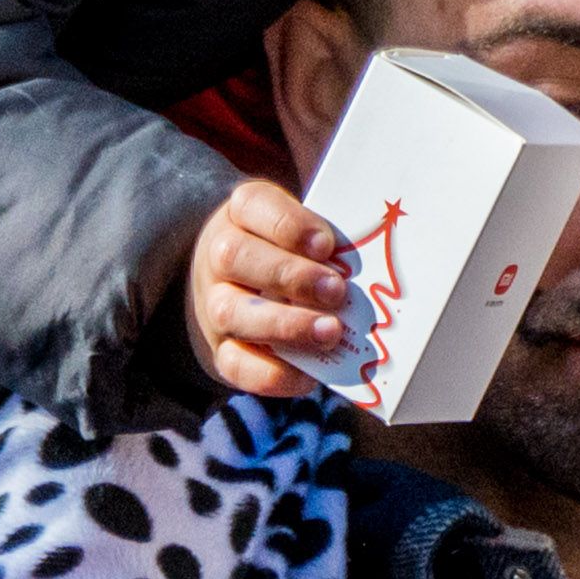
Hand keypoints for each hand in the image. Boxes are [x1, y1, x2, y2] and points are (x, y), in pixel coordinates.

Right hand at [183, 177, 353, 402]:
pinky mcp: (219, 349)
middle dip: (290, 276)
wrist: (238, 286)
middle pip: (235, 256)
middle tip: (337, 290)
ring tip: (331, 331)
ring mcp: (213, 304)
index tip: (326, 244)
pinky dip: (272, 373)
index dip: (289, 225)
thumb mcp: (301, 228)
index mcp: (241, 213)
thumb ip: (326, 242)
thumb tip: (367, 269)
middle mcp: (218, 256)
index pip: (252, 204)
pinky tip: (308, 374)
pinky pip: (234, 364)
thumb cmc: (286, 250)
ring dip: (285, 324)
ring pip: (230, 312)